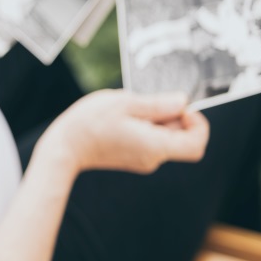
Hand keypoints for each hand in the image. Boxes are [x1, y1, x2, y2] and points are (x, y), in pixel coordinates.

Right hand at [39, 90, 208, 174]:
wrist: (63, 148)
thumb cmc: (90, 123)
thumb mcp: (125, 103)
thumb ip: (158, 104)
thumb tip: (183, 102)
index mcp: (155, 146)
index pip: (197, 144)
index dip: (197, 124)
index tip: (180, 107)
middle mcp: (153, 158)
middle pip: (181, 138)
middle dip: (172, 116)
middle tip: (147, 101)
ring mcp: (142, 159)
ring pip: (164, 137)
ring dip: (155, 119)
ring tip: (129, 108)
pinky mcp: (132, 157)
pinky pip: (150, 140)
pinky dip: (144, 125)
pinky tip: (122, 116)